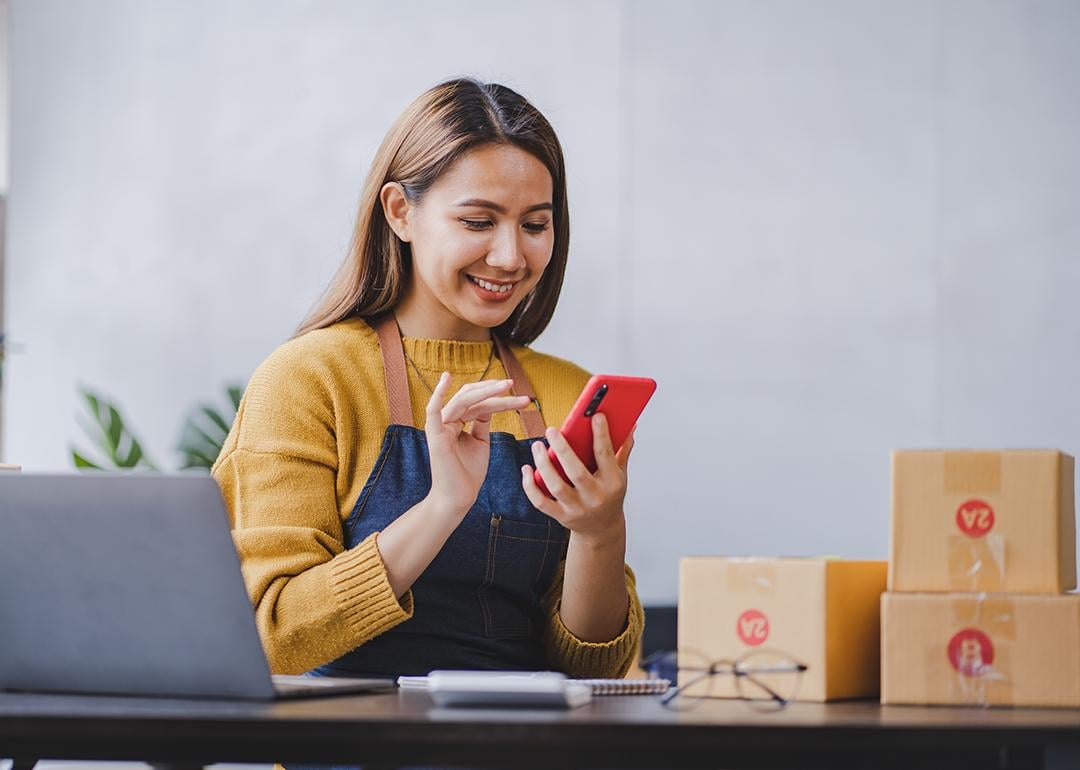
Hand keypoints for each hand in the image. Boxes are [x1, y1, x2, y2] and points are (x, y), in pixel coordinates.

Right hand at [425, 373, 531, 516]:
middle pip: (472, 397)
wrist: (459, 498)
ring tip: (508, 386)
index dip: (499, 397)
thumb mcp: (480, 442)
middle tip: (513, 384)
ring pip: (464, 400)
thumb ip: (481, 422)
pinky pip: (433, 410)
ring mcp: (440, 426)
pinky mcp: (435, 435)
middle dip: (494, 390)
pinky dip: (437, 393)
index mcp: (457, 421)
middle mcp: (447, 420)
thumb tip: (489, 405)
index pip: (478, 402)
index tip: (522, 398)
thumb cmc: (468, 473)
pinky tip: (446, 378)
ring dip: (486, 391)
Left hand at [521, 412, 634, 545]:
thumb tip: (630, 425)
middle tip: (551, 430)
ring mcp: (577, 508)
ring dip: (543, 464)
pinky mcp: (561, 516)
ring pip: (556, 486)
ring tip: (536, 446)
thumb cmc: (610, 496)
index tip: (595, 416)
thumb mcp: (620, 475)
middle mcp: (595, 497)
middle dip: (562, 449)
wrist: (602, 530)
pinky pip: (541, 501)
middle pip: (576, 472)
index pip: (605, 455)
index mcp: (612, 483)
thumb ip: (622, 450)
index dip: (601, 434)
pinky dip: (530, 486)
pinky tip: (526, 469)